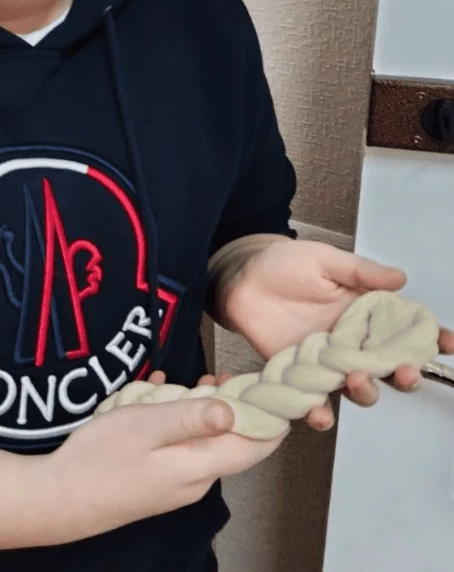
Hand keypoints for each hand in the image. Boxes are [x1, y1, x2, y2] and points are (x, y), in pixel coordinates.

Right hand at [44, 378, 285, 541]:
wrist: (59, 500)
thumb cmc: (99, 459)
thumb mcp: (144, 425)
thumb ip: (190, 417)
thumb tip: (234, 409)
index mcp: (199, 465)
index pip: (258, 443)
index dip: (272, 412)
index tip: (273, 382)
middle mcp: (197, 479)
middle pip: (235, 439)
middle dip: (234, 405)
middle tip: (223, 374)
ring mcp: (178, 483)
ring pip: (206, 439)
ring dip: (201, 409)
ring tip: (189, 382)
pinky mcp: (159, 481)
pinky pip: (182, 444)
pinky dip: (178, 419)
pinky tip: (156, 398)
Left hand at [222, 238, 453, 430]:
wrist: (241, 277)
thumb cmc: (283, 264)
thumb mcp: (325, 260)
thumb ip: (361, 272)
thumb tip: (400, 278)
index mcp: (366, 314)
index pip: (405, 330)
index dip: (430, 339)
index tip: (447, 344)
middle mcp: (352, 343)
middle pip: (390, 368)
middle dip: (405, 373)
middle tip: (406, 370)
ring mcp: (327, 363)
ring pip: (359, 388)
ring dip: (366, 391)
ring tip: (358, 379)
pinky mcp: (299, 376)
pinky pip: (314, 402)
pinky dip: (318, 412)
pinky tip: (318, 412)